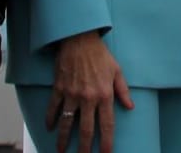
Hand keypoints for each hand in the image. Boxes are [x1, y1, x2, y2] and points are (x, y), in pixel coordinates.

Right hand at [45, 31, 133, 152]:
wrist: (79, 39)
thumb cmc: (100, 54)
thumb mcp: (117, 70)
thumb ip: (123, 90)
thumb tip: (130, 106)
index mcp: (104, 95)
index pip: (107, 125)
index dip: (106, 142)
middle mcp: (88, 98)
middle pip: (86, 129)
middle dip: (84, 147)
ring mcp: (72, 94)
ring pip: (66, 123)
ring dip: (63, 139)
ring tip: (61, 151)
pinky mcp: (59, 88)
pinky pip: (53, 108)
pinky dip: (50, 119)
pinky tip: (49, 128)